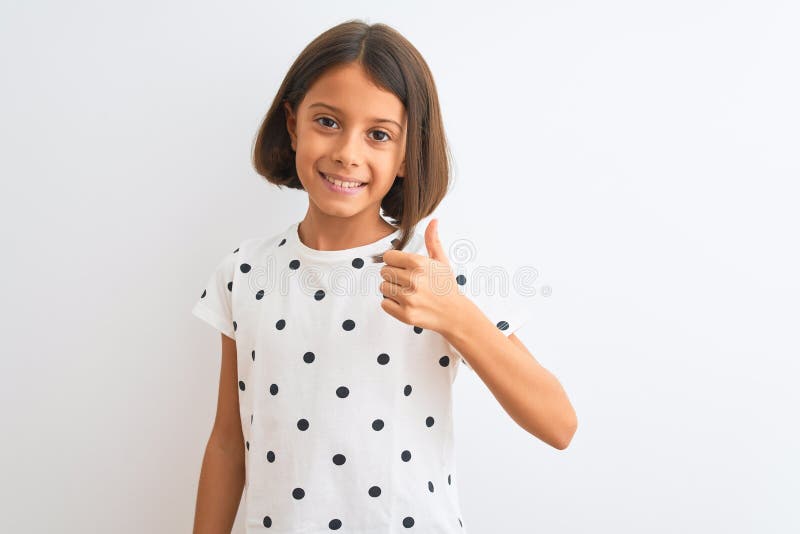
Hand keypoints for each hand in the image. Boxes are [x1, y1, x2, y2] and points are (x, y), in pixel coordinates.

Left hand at [378, 219, 464, 333]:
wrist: (455, 313)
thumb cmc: (446, 286)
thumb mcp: (441, 261)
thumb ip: (432, 241)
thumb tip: (433, 221)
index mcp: (419, 264)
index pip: (388, 256)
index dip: (393, 261)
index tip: (401, 266)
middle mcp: (414, 280)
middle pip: (384, 272)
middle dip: (393, 276)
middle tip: (406, 281)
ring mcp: (409, 298)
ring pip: (383, 288)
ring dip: (391, 290)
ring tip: (407, 292)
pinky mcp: (406, 314)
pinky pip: (384, 304)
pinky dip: (392, 304)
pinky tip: (405, 303)